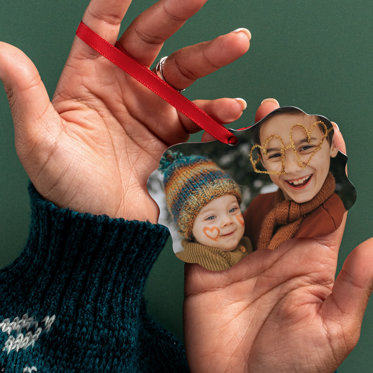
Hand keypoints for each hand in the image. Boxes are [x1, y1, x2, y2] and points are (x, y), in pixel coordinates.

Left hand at [0, 0, 250, 221]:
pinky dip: (216, 110)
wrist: (100, 223)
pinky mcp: (170, 134)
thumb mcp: (40, 141)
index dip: (116, 0)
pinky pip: (197, 114)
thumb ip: (25, 94)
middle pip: (152, 38)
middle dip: (176, 13)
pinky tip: (231, 108)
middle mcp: (122, 87)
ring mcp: (150, 109)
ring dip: (211, 56)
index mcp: (88, 78)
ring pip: (184, 72)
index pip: (102, 26)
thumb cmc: (64, 185)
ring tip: (238, 44)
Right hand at [183, 100, 372, 372]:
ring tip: (239, 129)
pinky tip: (203, 168)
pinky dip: (204, 196)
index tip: (327, 132)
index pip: (320, 201)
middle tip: (276, 114)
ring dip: (240, 164)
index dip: (324, 167)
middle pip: (277, 188)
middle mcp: (274, 242)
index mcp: (310, 254)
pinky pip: (205, 222)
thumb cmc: (290, 366)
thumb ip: (351, 287)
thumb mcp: (330, 330)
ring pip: (241, 196)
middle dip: (277, 151)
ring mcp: (239, 247)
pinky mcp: (207, 258)